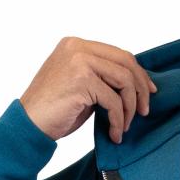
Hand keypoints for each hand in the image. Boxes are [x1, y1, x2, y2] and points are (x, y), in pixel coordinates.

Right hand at [19, 36, 157, 143]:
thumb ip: (102, 78)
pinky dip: (118, 120)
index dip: (139, 74)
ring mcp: (78, 61)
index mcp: (76, 45)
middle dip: (141, 88)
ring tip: (124, 126)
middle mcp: (77, 47)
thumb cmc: (55, 110)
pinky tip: (114, 133)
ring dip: (129, 108)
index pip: (119, 54)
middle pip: (126, 62)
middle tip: (144, 111)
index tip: (149, 92)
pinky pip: (113, 100)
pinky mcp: (81, 80)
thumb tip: (134, 85)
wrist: (30, 123)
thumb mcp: (81, 86)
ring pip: (124, 81)